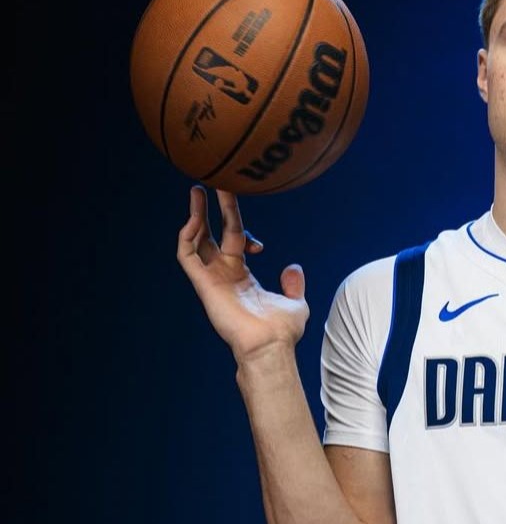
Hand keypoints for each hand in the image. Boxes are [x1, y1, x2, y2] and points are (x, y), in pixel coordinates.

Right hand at [177, 185, 309, 362]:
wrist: (271, 345)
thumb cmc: (283, 331)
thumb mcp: (295, 302)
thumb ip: (293, 284)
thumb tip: (293, 267)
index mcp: (241, 276)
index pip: (233, 241)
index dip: (241, 230)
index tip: (258, 243)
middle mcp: (222, 274)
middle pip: (210, 234)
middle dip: (210, 210)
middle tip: (209, 184)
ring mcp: (211, 278)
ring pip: (195, 240)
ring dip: (195, 215)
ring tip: (198, 190)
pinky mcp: (203, 284)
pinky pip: (187, 255)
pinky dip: (188, 236)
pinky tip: (195, 218)